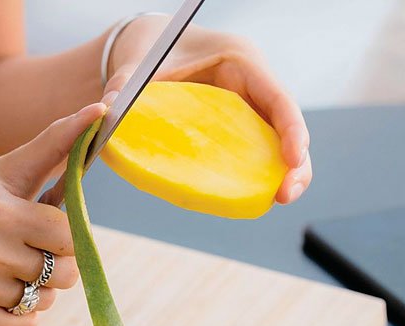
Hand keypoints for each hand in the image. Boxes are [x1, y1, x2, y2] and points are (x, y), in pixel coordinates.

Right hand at [0, 103, 106, 325]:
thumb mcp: (7, 169)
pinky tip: (4, 294)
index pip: (69, 238)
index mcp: (0, 214)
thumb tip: (100, 111)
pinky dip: (23, 317)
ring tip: (10, 271)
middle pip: (63, 276)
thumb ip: (56, 143)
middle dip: (58, 266)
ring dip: (38, 291)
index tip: (50, 233)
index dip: (68, 239)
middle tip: (31, 252)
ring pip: (43, 302)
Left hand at [104, 16, 311, 203]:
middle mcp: (250, 85)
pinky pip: (254, 151)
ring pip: (276, 143)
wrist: (148, 47)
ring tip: (277, 200)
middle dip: (296, 162)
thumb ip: (123, 85)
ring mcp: (245, 108)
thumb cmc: (149, 48)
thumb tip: (108, 109)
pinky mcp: (234, 127)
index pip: (276, 96)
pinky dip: (258, 173)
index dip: (291, 128)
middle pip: (287, 125)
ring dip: (282, 173)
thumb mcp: (136, 65)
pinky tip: (253, 196)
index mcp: (239, 61)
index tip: (293, 158)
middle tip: (286, 195)